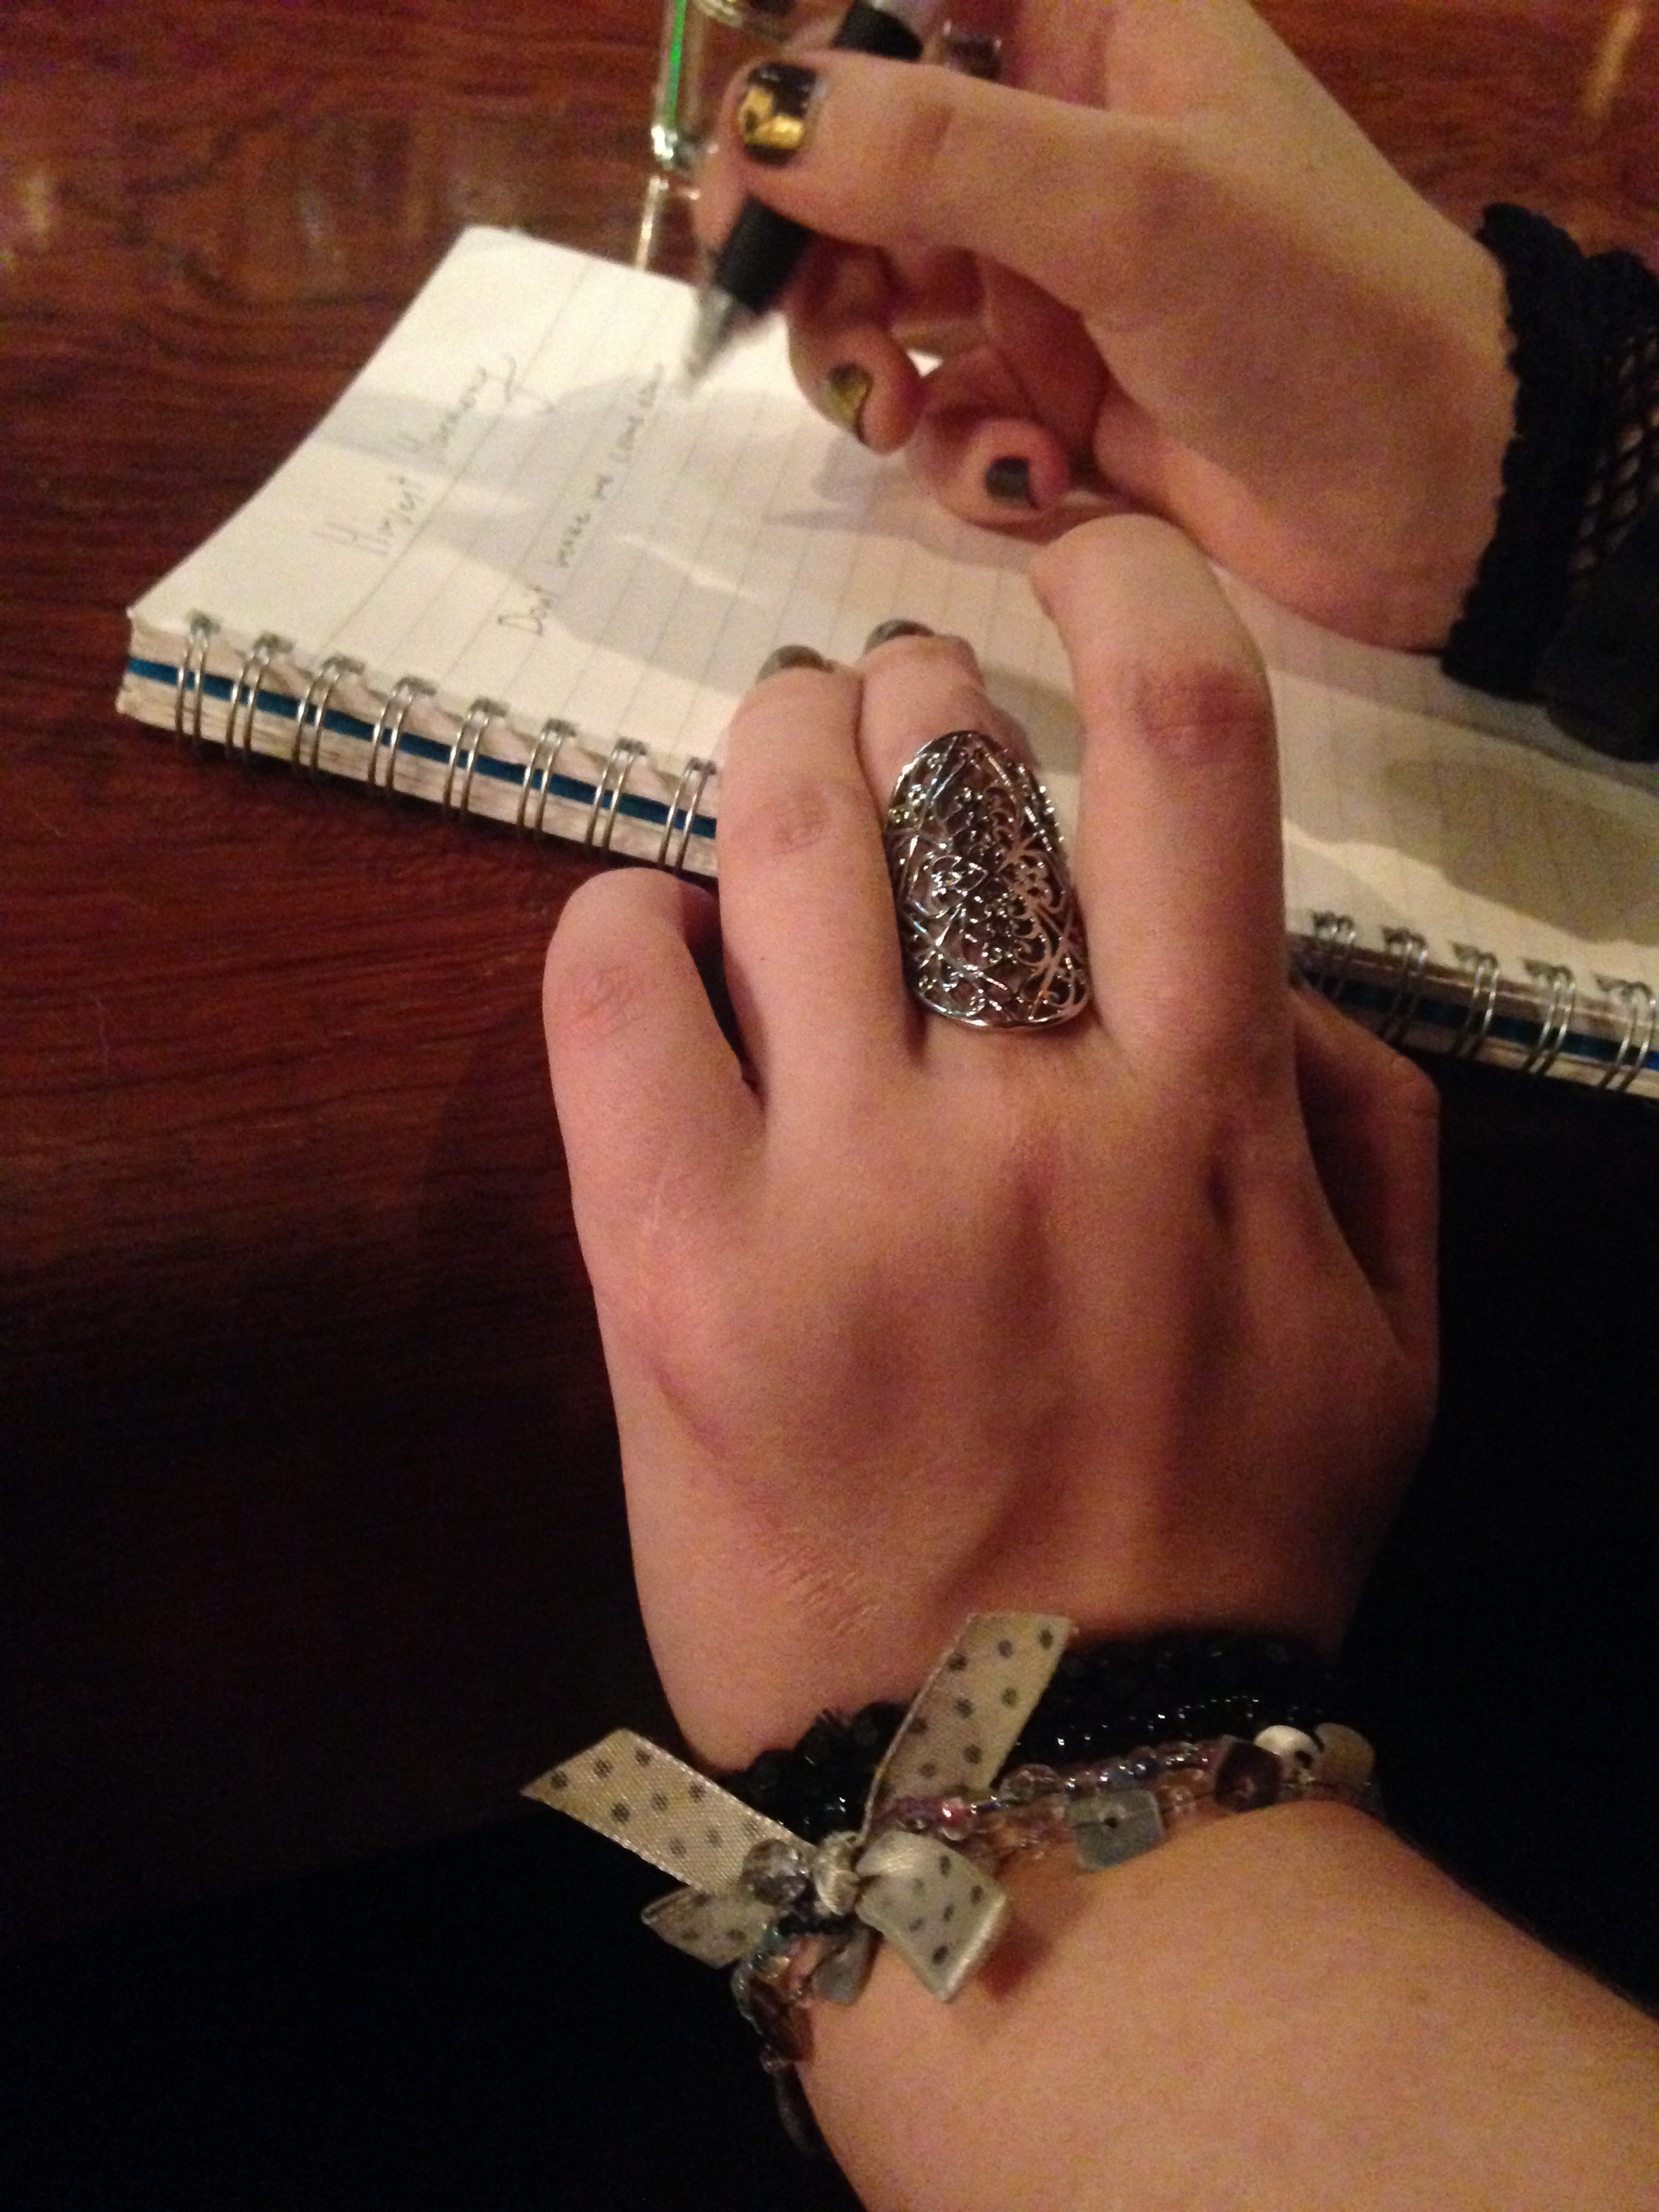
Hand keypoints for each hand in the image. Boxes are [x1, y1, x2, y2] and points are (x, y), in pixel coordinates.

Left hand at [543, 518, 1437, 1768]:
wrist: (1039, 1783)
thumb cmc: (1226, 1549)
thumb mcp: (1389, 1343)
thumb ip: (1364, 1121)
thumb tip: (1252, 963)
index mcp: (1208, 1112)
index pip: (1192, 749)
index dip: (1137, 597)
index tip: (1086, 563)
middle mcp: (1026, 1111)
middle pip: (948, 763)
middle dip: (920, 684)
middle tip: (901, 707)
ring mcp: (838, 1184)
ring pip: (785, 830)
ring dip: (780, 742)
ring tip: (781, 750)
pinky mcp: (672, 1265)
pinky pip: (613, 986)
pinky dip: (624, 914)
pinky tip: (654, 930)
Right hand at [696, 0, 1513, 650]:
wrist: (1435, 494)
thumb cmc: (1310, 309)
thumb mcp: (1125, 205)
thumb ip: (935, 151)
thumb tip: (763, 117)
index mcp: (1084, 32)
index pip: (894, 10)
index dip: (805, 81)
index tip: (747, 170)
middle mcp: (1052, 147)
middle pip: (857, 176)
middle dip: (817, 261)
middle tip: (811, 332)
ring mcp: (1052, 282)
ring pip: (884, 307)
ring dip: (869, 368)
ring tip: (898, 420)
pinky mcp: (1059, 404)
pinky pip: (950, 420)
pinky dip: (963, 459)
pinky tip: (1029, 483)